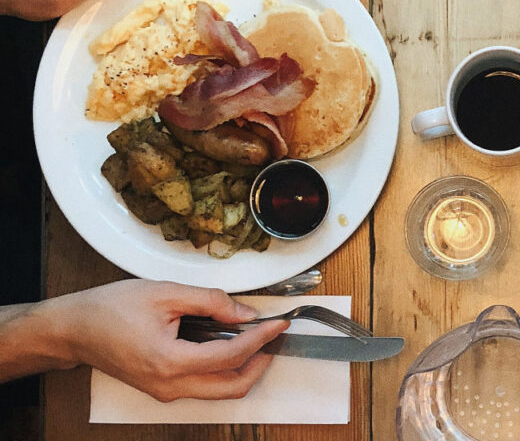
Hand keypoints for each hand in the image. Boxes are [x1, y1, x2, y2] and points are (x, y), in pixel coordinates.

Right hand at [46, 280, 287, 401]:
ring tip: (256, 335)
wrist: (75, 328)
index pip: (232, 356)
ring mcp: (165, 392)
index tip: (280, 323)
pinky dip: (224, 368)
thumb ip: (211, 302)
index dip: (261, 338)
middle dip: (260, 363)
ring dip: (244, 367)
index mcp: (171, 362)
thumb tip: (247, 312)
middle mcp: (170, 386)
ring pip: (219, 391)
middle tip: (273, 335)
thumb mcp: (167, 293)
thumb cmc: (112, 308)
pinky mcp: (162, 388)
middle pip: (232, 387)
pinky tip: (229, 341)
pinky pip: (203, 385)